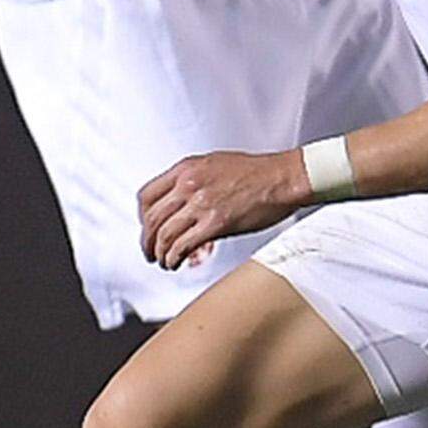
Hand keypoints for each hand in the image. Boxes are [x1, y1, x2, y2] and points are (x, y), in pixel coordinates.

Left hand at [138, 147, 310, 268]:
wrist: (284, 178)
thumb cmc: (258, 172)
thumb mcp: (215, 164)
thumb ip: (193, 179)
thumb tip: (179, 200)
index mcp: (187, 169)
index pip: (147, 196)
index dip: (142, 217)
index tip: (148, 228)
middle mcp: (189, 184)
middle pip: (152, 219)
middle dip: (147, 241)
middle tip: (149, 252)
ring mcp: (202, 204)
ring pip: (164, 235)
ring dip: (160, 253)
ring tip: (164, 262)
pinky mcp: (216, 223)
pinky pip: (183, 246)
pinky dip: (174, 258)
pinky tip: (177, 263)